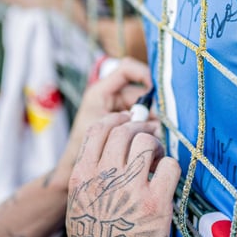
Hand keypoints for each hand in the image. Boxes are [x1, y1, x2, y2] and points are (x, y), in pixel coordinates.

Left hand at [55, 58, 152, 183]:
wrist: (74, 166)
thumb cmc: (82, 146)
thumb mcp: (105, 130)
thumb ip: (127, 123)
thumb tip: (156, 124)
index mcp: (101, 92)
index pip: (126, 70)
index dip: (143, 73)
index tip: (157, 88)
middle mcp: (112, 98)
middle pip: (141, 94)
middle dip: (153, 108)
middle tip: (163, 124)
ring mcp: (119, 111)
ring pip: (146, 110)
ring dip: (154, 122)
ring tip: (159, 137)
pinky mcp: (126, 126)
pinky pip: (144, 123)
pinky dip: (150, 131)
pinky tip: (155, 143)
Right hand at [65, 113, 178, 236]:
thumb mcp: (78, 209)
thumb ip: (91, 180)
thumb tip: (112, 156)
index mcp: (81, 178)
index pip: (98, 129)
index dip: (118, 120)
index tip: (130, 122)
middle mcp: (103, 178)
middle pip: (124, 131)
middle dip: (140, 130)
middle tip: (150, 141)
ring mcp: (129, 190)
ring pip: (147, 142)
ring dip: (157, 147)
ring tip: (159, 162)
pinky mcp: (155, 205)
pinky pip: (171, 166)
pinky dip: (172, 168)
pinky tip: (168, 183)